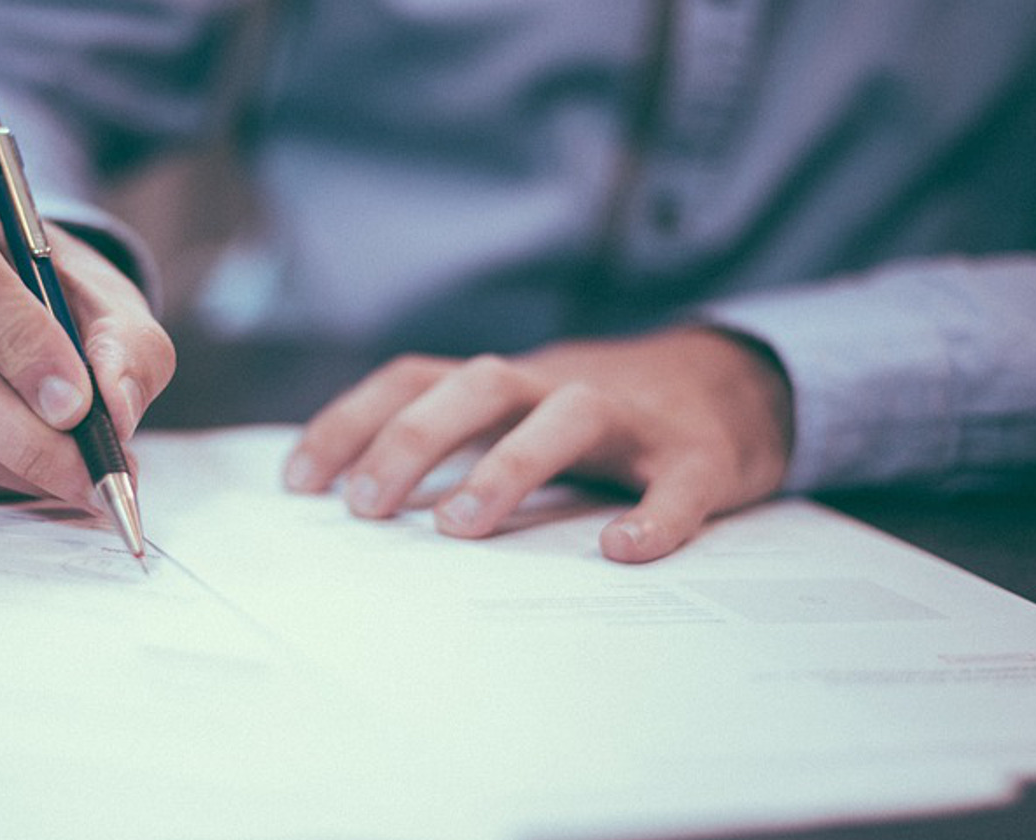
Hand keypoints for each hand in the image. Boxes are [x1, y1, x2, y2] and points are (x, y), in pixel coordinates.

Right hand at [0, 180, 174, 503]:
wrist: (3, 311)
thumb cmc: (54, 297)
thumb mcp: (110, 302)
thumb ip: (127, 347)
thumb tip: (115, 408)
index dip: (21, 345)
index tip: (77, 405)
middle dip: (26, 437)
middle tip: (92, 473)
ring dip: (12, 467)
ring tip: (77, 477)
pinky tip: (25, 471)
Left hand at [283, 328, 792, 561]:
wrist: (737, 383)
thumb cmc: (602, 418)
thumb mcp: (519, 415)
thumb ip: (455, 443)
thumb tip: (355, 503)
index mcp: (508, 384)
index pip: (415, 379)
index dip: (352, 421)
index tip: (298, 482)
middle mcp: (559, 386)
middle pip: (479, 385)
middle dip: (414, 439)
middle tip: (365, 508)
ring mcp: (632, 418)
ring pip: (568, 416)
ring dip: (509, 465)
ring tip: (460, 527)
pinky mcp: (700, 456)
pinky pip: (677, 483)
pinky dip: (653, 515)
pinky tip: (622, 551)